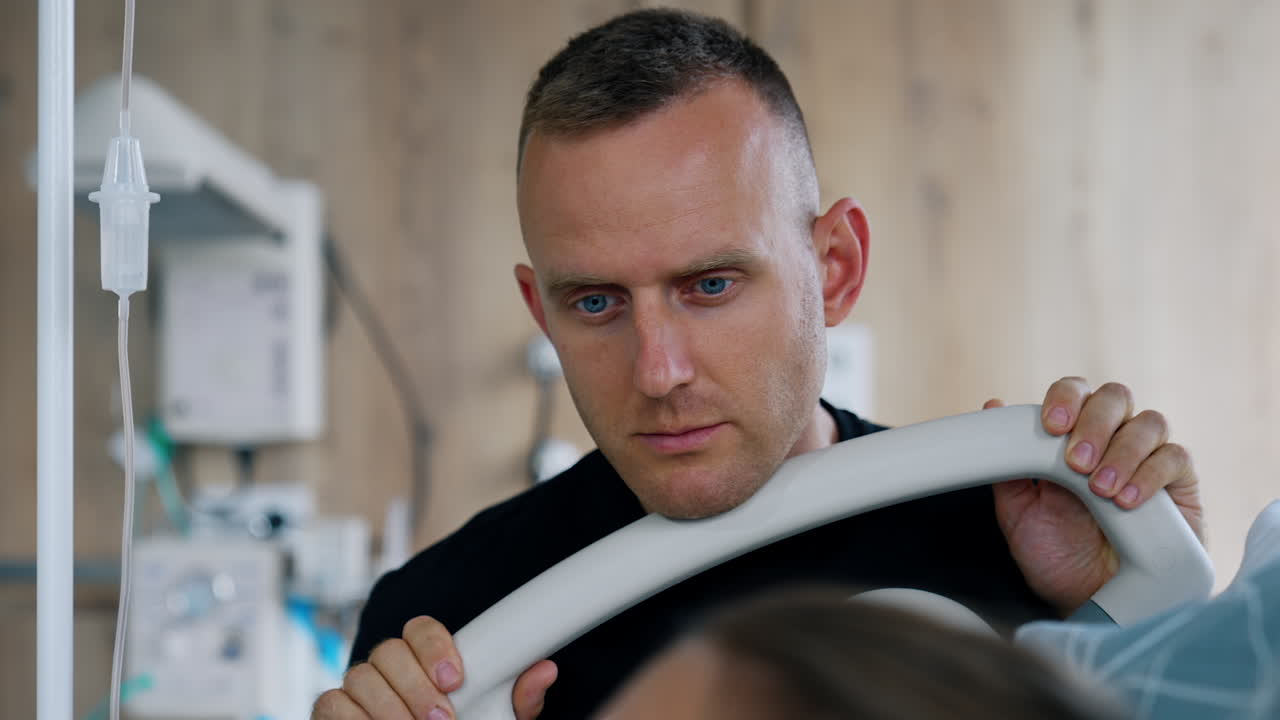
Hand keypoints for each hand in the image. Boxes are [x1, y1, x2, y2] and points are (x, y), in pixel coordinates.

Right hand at [312, 615, 557, 719]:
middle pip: (389, 650)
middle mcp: (389, 666)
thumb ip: (519, 698)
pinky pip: (331, 702)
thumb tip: (546, 670)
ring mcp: (358, 687)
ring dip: (389, 708)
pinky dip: (352, 717)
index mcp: (426, 657)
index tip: (454, 678)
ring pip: (360, 676)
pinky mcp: (333, 710)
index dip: (434, 646)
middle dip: (415, 686)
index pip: (421, 627)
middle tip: (441, 719)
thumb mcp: (497, 718)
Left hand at [986, 378, 1204, 615]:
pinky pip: (1175, 458)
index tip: (1051, 426)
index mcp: (1071, 436)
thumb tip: (994, 408)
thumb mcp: (1019, 512)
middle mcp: (1113, 438)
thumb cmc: (1055, 555)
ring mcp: (1148, 458)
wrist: (1090, 602)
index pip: (1074, 393)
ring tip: (1101, 490)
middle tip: (1076, 462)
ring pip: (1148, 422)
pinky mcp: (1180, 485)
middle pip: (1114, 397)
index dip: (1064, 399)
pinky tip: (1128, 500)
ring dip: (1122, 450)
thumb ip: (1007, 466)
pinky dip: (1150, 473)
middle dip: (1093, 424)